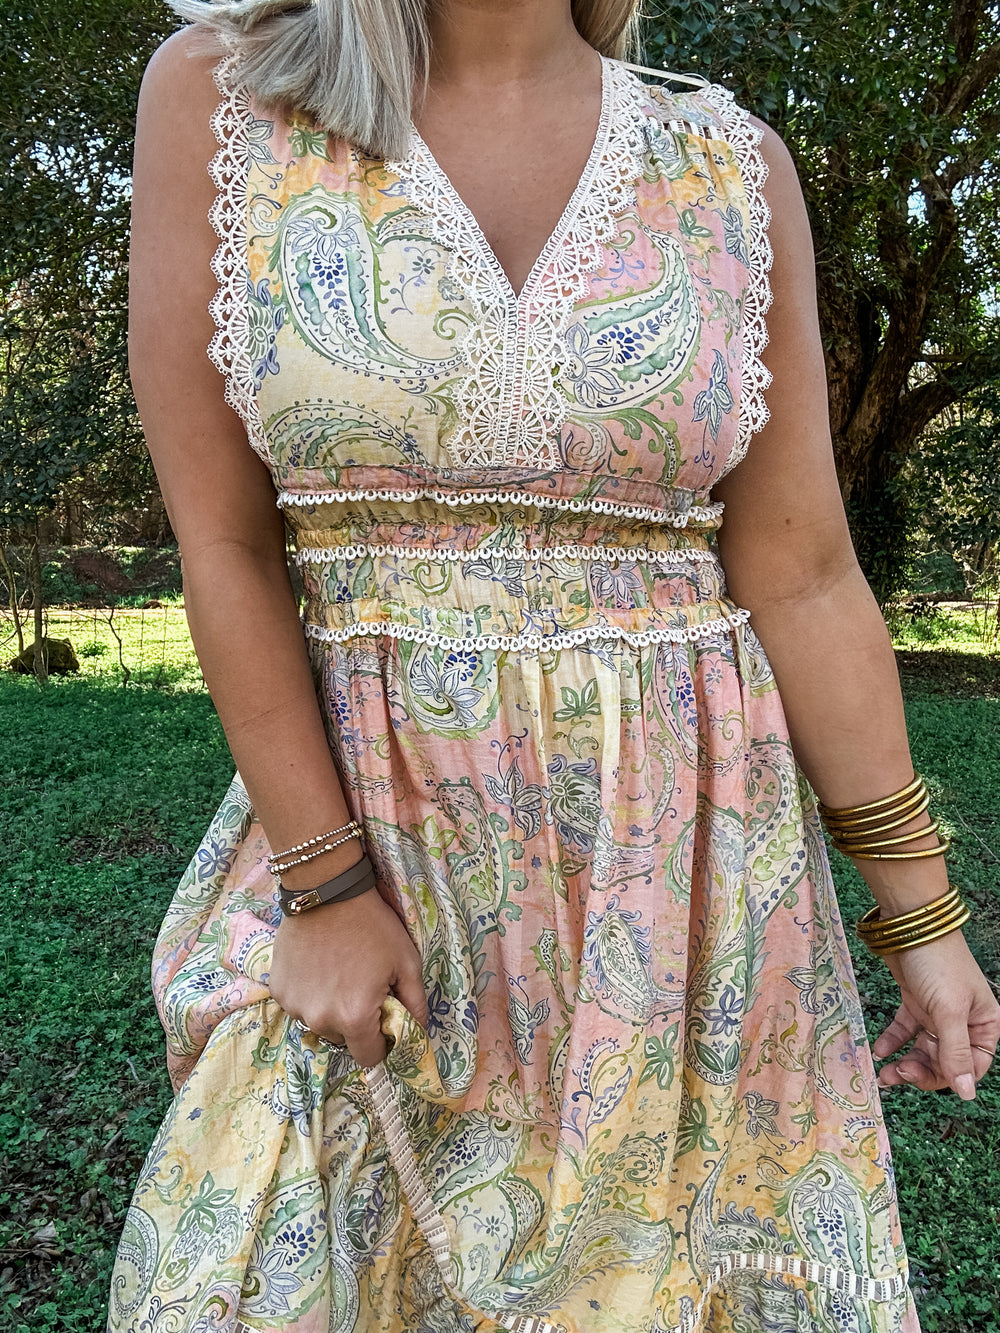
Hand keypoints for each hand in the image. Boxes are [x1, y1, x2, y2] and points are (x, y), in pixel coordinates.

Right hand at [269, 888, 428, 1068]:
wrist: (327, 892)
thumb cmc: (372, 926)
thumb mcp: (407, 962)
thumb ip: (416, 1004)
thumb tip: (418, 1033)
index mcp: (355, 1017)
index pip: (369, 1057)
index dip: (381, 1042)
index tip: (383, 1021)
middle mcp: (320, 1020)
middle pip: (343, 1040)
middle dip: (355, 1023)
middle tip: (362, 988)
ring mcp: (294, 1006)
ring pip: (319, 1023)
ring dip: (330, 1009)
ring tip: (338, 973)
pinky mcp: (277, 991)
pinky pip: (299, 1005)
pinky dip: (310, 994)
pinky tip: (317, 966)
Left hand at [872, 929, 998, 1099]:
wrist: (909, 925)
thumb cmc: (938, 963)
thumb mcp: (950, 1011)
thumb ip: (956, 1053)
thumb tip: (967, 1092)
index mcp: (983, 1025)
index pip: (971, 1067)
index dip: (949, 1078)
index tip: (922, 1079)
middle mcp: (963, 1022)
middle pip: (945, 1061)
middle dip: (922, 1071)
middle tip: (899, 1074)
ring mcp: (938, 1013)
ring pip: (923, 1049)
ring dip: (905, 1062)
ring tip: (884, 1072)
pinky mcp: (915, 1002)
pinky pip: (905, 1031)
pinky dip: (893, 1042)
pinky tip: (880, 1050)